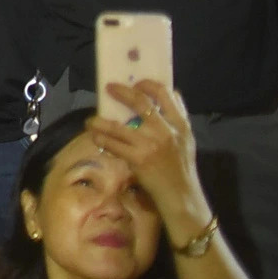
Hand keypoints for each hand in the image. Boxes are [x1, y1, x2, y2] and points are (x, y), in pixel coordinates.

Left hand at [87, 80, 210, 240]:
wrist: (181, 196)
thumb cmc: (181, 167)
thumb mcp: (186, 140)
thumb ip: (176, 119)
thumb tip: (169, 94)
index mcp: (180, 124)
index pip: (166, 94)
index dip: (148, 85)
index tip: (136, 83)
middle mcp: (166, 131)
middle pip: (140, 103)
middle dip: (121, 92)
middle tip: (109, 88)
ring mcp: (151, 145)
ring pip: (118, 126)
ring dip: (100, 121)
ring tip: (91, 120)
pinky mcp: (138, 159)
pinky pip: (113, 145)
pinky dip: (101, 139)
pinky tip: (95, 137)